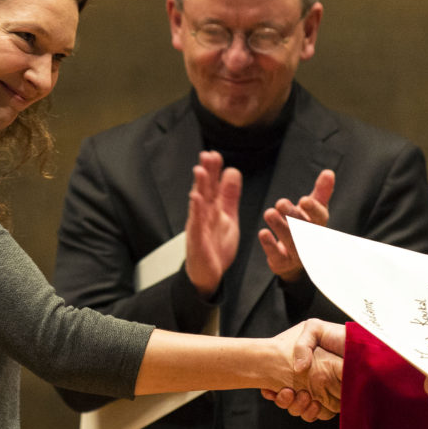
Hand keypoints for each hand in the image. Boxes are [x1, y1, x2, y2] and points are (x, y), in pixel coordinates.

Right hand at [185, 151, 240, 297]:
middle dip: (206, 172)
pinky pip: (196, 223)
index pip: (212, 186)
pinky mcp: (197, 240)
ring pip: (198, 203)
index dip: (213, 171)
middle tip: (207, 154)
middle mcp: (203, 215)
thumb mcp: (228, 217)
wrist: (208, 273)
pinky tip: (195, 199)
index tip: (214, 154)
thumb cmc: (216, 245)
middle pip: (204, 189)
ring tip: (199, 170)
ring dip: (198, 186)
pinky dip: (196, 211)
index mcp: (212, 209)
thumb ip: (230, 196)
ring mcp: (199, 226)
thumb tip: (232, 172)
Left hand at [259, 169, 334, 281]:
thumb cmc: (305, 227)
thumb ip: (321, 192)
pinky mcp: (283, 263)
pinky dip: (270, 245)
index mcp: (319, 226)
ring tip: (269, 213)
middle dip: (293, 215)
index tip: (304, 200)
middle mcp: (311, 241)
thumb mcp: (313, 210)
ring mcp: (298, 255)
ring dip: (280, 227)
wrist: (293, 258)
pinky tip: (263, 233)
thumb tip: (329, 172)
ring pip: (291, 242)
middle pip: (305, 229)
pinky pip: (277, 256)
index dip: (313, 210)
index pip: (320, 218)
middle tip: (280, 202)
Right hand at [262, 319, 345, 419]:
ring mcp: (323, 391)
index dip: (273, 389)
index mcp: (305, 366)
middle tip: (286, 392)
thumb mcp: (314, 329)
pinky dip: (310, 412)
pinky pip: (319, 414)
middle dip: (283, 400)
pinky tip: (312, 404)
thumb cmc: (341, 335)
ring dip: (295, 406)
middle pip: (289, 399)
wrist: (366, 344)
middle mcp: (312, 380)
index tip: (269, 390)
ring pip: (301, 408)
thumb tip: (298, 369)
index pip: (283, 382)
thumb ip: (302, 345)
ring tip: (300, 395)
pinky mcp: (335, 401)